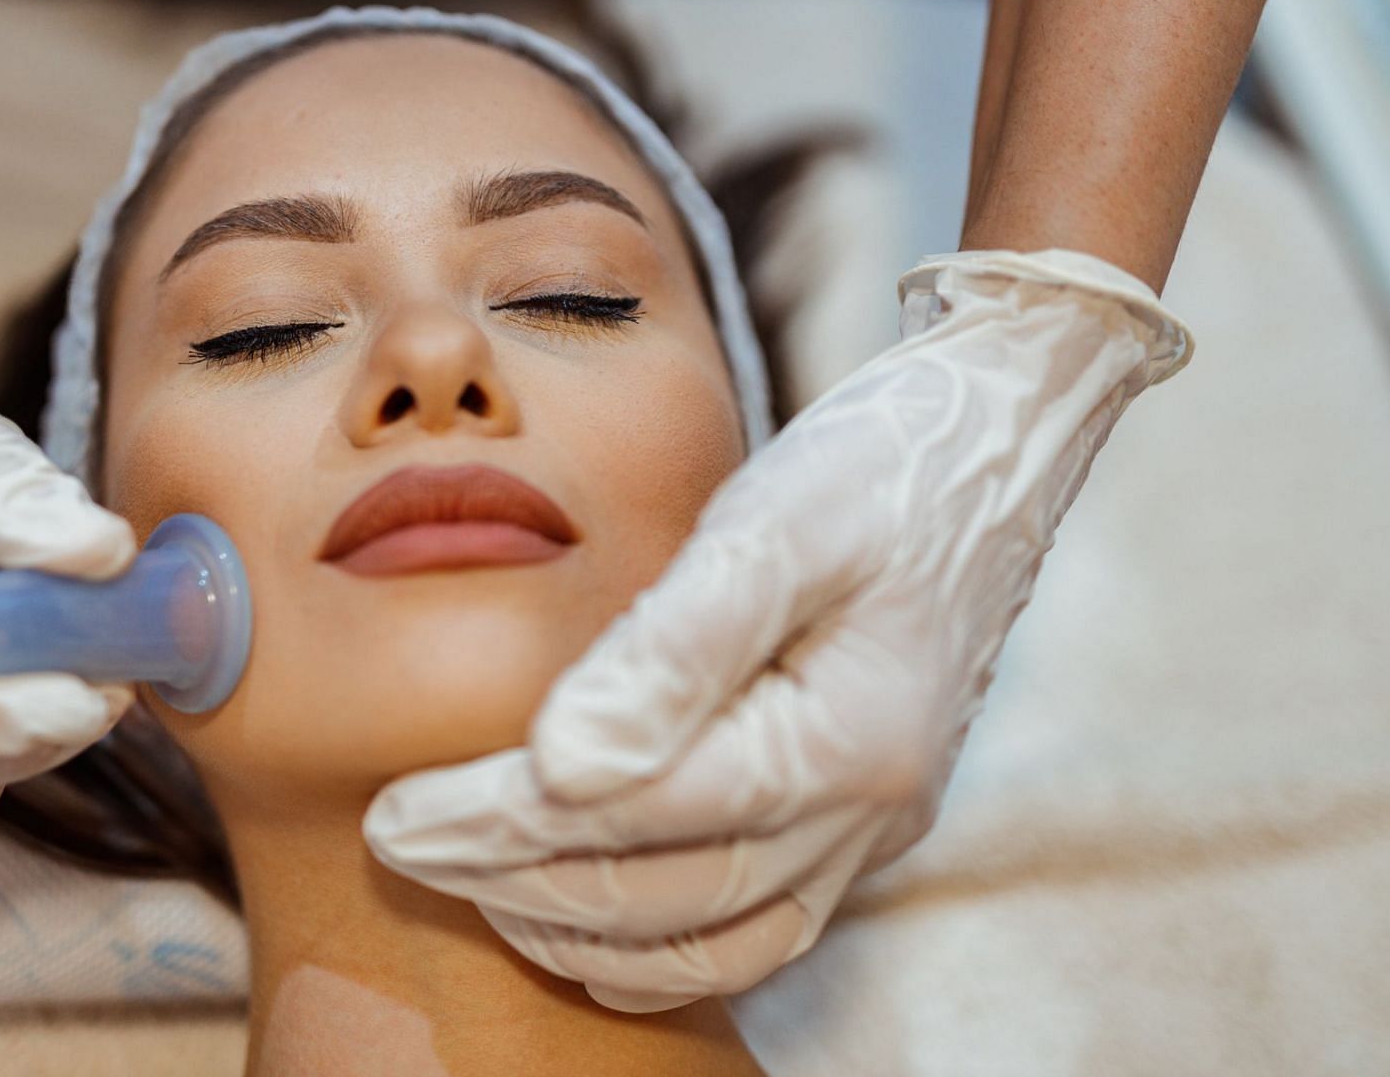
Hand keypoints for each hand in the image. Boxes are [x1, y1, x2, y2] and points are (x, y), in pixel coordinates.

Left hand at [364, 249, 1190, 1009]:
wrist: (993, 447)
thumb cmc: (880, 462)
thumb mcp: (775, 521)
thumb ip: (670, 648)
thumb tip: (562, 766)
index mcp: (849, 740)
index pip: (636, 816)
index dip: (501, 826)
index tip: (397, 816)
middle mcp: (870, 811)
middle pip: (662, 898)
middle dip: (512, 880)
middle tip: (400, 845)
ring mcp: (871, 828)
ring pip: (707, 942)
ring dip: (574, 926)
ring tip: (469, 880)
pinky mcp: (859, 823)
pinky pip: (748, 931)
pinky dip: (649, 941)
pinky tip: (569, 908)